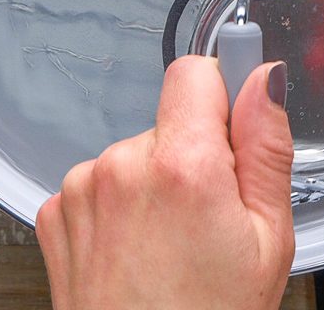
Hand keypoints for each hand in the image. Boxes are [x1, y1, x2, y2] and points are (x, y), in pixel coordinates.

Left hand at [36, 55, 294, 309]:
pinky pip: (99, 184)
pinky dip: (118, 209)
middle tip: (211, 217)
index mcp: (183, 166)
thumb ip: (267, 146)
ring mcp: (82, 189)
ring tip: (172, 245)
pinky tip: (139, 252)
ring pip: (134, 153)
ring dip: (153, 183)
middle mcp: (122, 166)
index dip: (222, 93)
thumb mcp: (268, 239)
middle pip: (168, 120)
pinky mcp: (55, 212)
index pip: (195, 70)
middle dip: (193, 153)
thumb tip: (264, 81)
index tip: (233, 117)